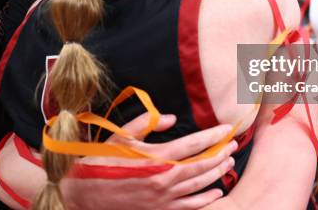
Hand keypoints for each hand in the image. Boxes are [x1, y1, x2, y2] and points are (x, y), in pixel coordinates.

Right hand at [63, 113, 237, 209]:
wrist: (84, 194)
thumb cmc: (102, 161)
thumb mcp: (121, 136)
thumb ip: (147, 122)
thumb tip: (171, 117)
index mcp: (156, 157)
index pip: (193, 144)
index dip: (213, 136)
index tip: (226, 129)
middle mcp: (163, 178)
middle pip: (201, 165)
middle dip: (220, 153)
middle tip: (233, 143)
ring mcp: (163, 197)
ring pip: (199, 184)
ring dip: (217, 173)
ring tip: (229, 162)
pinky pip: (189, 206)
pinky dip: (205, 199)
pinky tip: (217, 192)